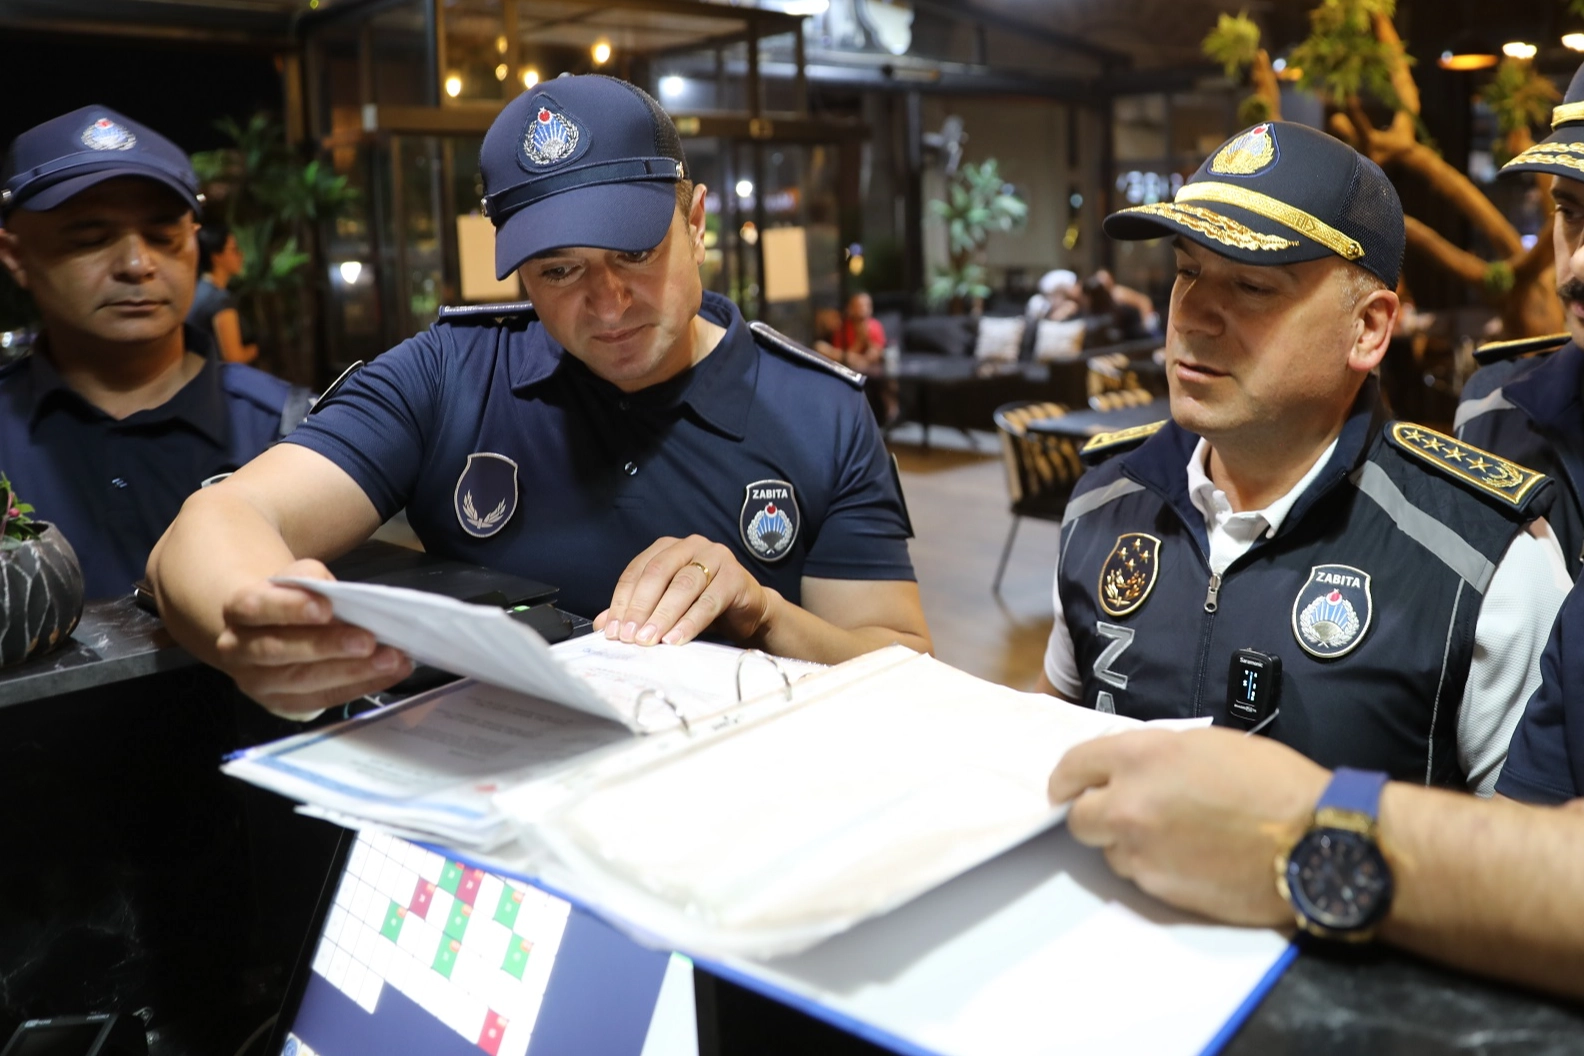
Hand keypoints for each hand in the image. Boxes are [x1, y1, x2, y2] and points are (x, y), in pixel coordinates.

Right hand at [214, 558, 412, 716]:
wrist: (267, 630)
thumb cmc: (290, 600)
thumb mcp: (297, 580)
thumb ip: (313, 582)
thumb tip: (346, 598)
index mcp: (239, 610)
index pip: (256, 607)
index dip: (291, 608)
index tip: (327, 608)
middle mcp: (240, 650)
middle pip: (280, 651)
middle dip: (328, 646)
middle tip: (368, 641)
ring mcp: (259, 682)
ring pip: (303, 681)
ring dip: (352, 671)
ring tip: (390, 659)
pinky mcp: (282, 704)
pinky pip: (323, 699)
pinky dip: (360, 686)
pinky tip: (389, 674)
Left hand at [595, 535, 777, 647]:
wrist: (748, 611)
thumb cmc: (703, 605)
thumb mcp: (666, 608)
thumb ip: (636, 611)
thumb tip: (603, 624)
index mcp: (668, 548)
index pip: (637, 571)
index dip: (622, 601)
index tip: (612, 631)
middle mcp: (690, 546)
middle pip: (658, 574)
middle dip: (640, 607)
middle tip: (629, 637)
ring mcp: (715, 557)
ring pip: (683, 585)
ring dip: (663, 615)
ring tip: (650, 639)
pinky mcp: (735, 576)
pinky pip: (709, 600)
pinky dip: (690, 622)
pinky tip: (676, 638)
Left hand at [1047, 727, 1329, 926]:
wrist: (1315, 839)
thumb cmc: (1271, 781)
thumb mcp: (1203, 744)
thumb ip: (1153, 756)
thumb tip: (1128, 770)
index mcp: (1139, 758)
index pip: (1073, 767)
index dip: (1069, 778)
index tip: (1069, 786)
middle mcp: (1129, 804)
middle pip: (1078, 817)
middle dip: (1093, 813)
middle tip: (1116, 812)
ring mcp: (1141, 851)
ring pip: (1109, 849)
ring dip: (1126, 842)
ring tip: (1171, 835)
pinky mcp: (1160, 889)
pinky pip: (1139, 875)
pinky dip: (1153, 866)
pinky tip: (1188, 857)